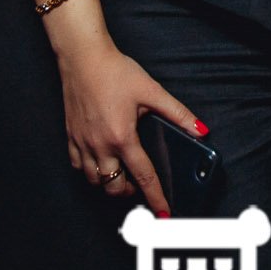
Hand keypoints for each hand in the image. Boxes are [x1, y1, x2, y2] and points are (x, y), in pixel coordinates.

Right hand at [56, 42, 203, 217]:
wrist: (83, 57)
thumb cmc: (115, 71)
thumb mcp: (151, 91)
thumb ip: (177, 113)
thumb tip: (199, 129)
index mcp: (123, 137)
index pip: (144, 176)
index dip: (156, 197)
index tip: (163, 212)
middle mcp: (100, 145)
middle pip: (114, 187)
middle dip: (129, 192)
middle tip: (140, 184)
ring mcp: (83, 142)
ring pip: (94, 181)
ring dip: (109, 183)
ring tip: (121, 173)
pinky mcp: (71, 135)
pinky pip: (77, 166)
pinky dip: (89, 170)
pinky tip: (99, 161)